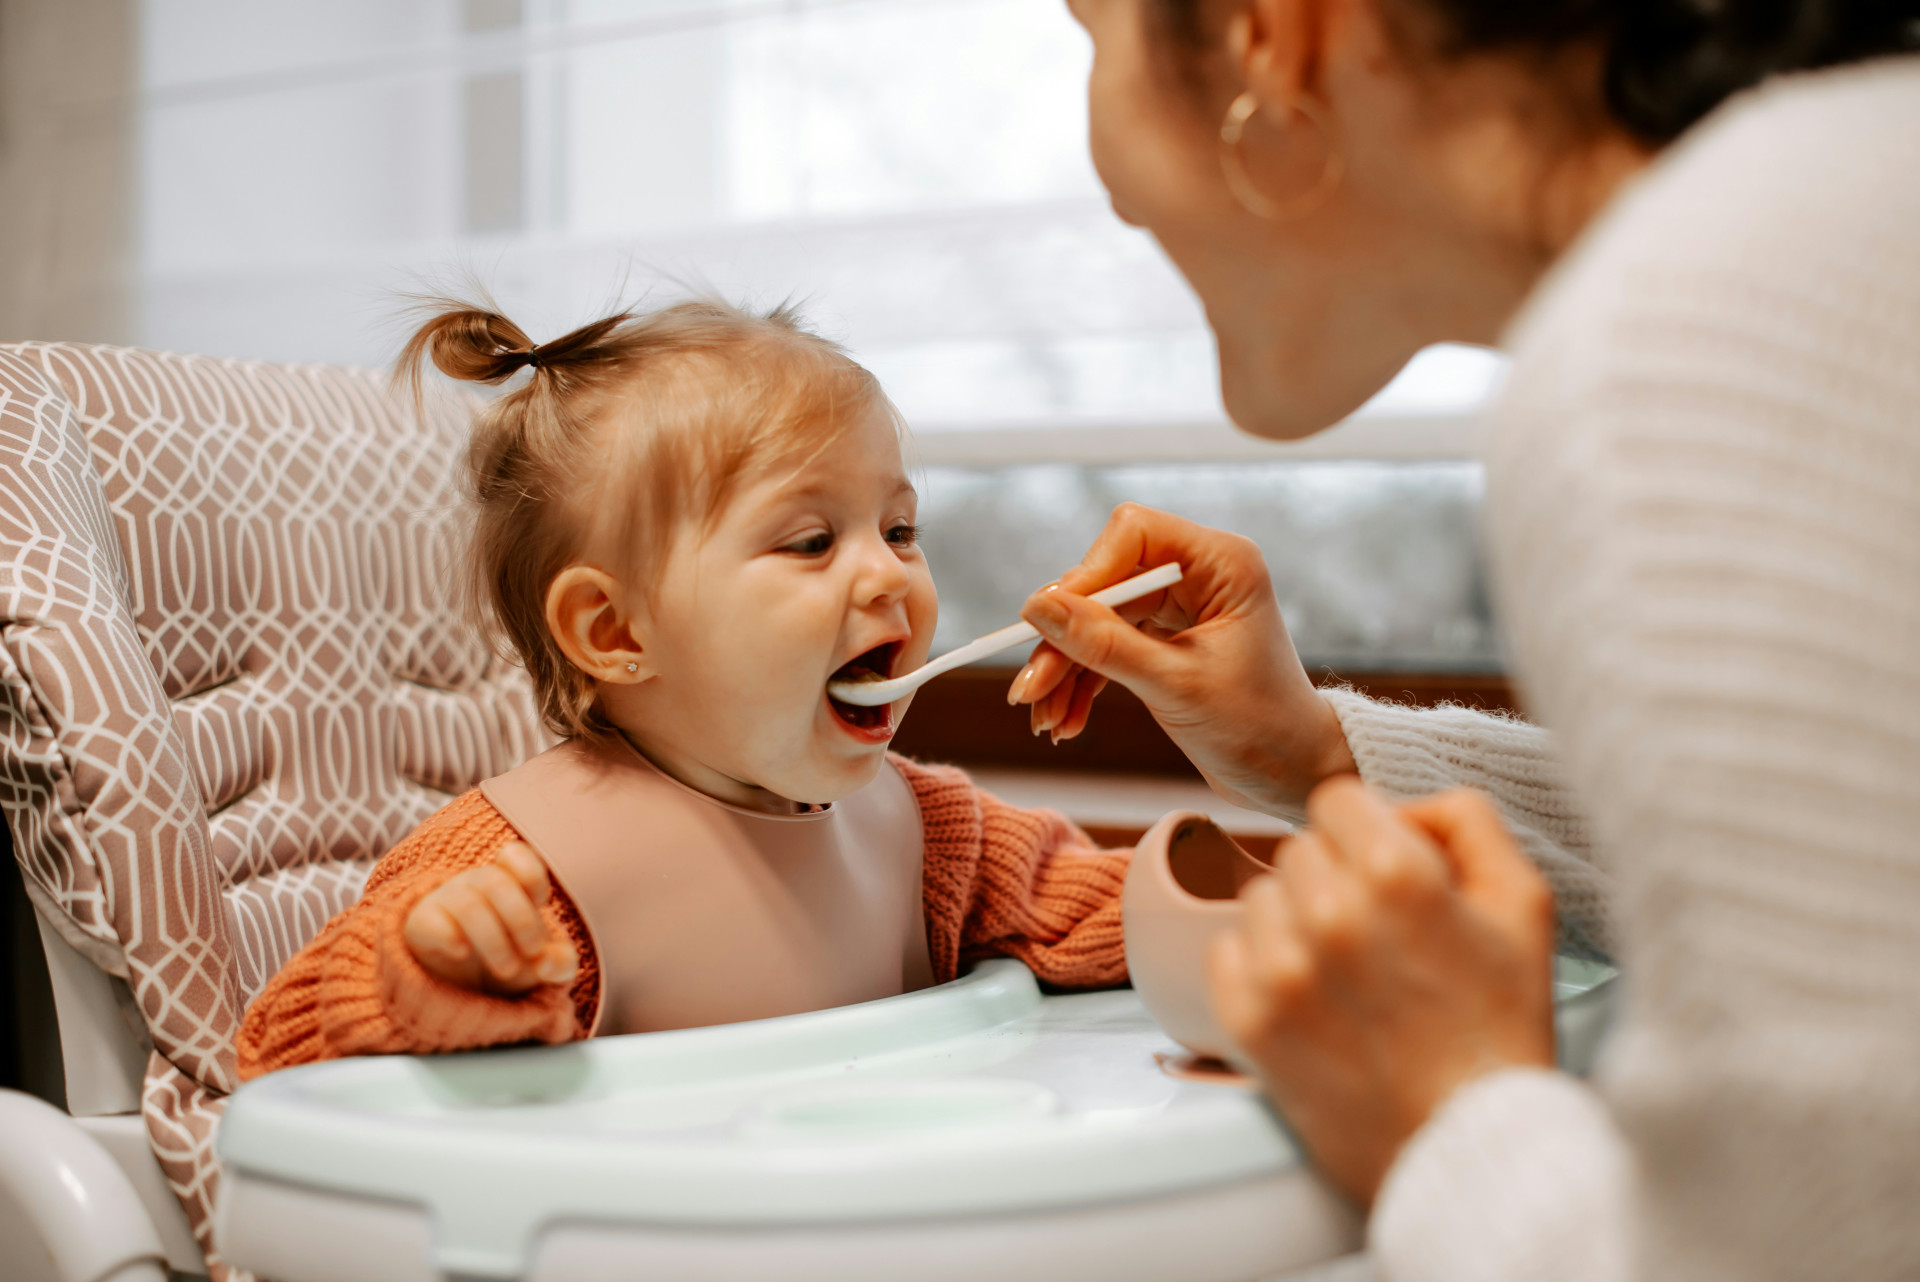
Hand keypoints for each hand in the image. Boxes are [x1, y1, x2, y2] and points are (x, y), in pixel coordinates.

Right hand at [403, 842, 579, 994]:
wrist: (459, 991)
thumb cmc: (506, 962)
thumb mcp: (540, 966)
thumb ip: (561, 962)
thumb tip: (546, 963)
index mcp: (509, 884)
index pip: (514, 855)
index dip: (532, 875)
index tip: (541, 903)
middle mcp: (475, 886)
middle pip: (496, 882)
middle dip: (522, 919)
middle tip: (533, 952)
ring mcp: (446, 903)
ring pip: (468, 905)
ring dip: (494, 940)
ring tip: (507, 969)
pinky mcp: (420, 928)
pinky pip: (428, 921)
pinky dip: (448, 936)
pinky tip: (462, 952)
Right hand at [1009, 503, 1354, 813]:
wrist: (1292, 775)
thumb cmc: (1258, 728)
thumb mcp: (1175, 686)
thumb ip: (1105, 644)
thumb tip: (1037, 607)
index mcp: (1221, 562)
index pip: (1132, 535)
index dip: (1085, 576)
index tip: (1045, 624)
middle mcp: (1199, 573)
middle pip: (1105, 582)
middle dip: (1064, 639)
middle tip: (1029, 691)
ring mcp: (1180, 607)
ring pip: (1097, 619)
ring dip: (1066, 669)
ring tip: (1044, 721)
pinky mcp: (1165, 640)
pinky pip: (1107, 647)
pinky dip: (1083, 683)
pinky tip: (1064, 722)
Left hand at [1208, 779, 1555, 1204]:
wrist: (1468, 1148)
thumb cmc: (1502, 1030)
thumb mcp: (1525, 905)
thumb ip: (1467, 822)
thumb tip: (1405, 805)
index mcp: (1399, 875)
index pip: (1336, 799)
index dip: (1365, 829)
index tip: (1382, 868)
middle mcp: (1329, 912)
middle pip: (1300, 848)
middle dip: (1336, 877)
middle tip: (1379, 934)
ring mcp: (1281, 967)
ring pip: (1262, 895)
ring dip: (1296, 920)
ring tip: (1347, 971)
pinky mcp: (1248, 1018)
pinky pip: (1229, 949)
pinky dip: (1262, 965)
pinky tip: (1311, 997)